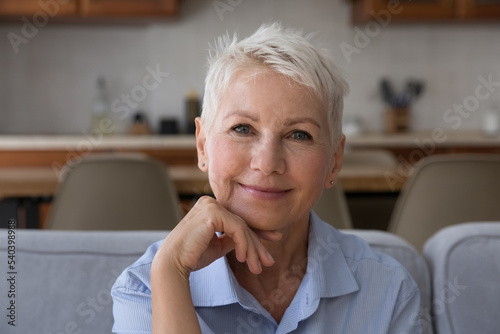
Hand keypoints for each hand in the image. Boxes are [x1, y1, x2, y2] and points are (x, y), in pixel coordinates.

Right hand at [153, 196, 281, 276]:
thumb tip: (250, 240)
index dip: (257, 233)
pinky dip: (244, 245)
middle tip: (269, 261)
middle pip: (242, 224)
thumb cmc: (192, 256)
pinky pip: (237, 229)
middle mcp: (210, 202)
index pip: (238, 220)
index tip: (273, 241)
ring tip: (258, 267)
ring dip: (253, 249)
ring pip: (242, 227)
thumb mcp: (218, 245)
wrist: (173, 263)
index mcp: (209, 207)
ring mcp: (211, 205)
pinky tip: (244, 259)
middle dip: (258, 244)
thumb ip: (232, 239)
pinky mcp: (213, 212)